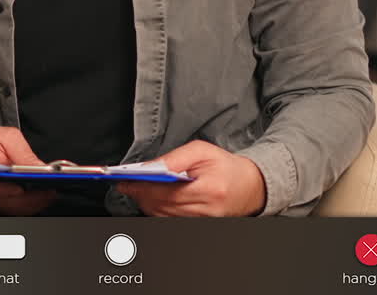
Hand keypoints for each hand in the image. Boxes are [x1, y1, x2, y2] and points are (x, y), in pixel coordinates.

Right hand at [0, 127, 54, 215]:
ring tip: (49, 194)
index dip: (0, 189)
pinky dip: (29, 205)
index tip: (19, 189)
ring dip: (30, 203)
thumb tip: (40, 168)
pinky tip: (42, 197)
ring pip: (8, 207)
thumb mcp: (7, 136)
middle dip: (25, 198)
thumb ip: (22, 152)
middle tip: (46, 192)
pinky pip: (12, 208)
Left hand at [117, 140, 266, 216]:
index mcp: (210, 190)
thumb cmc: (225, 166)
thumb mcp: (201, 151)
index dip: (142, 188)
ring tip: (136, 189)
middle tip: (126, 184)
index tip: (125, 182)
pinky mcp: (200, 225)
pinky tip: (151, 198)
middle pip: (162, 206)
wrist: (251, 186)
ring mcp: (204, 221)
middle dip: (140, 195)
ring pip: (164, 216)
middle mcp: (208, 211)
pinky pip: (171, 220)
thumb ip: (173, 158)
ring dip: (146, 203)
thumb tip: (147, 167)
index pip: (167, 193)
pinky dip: (157, 209)